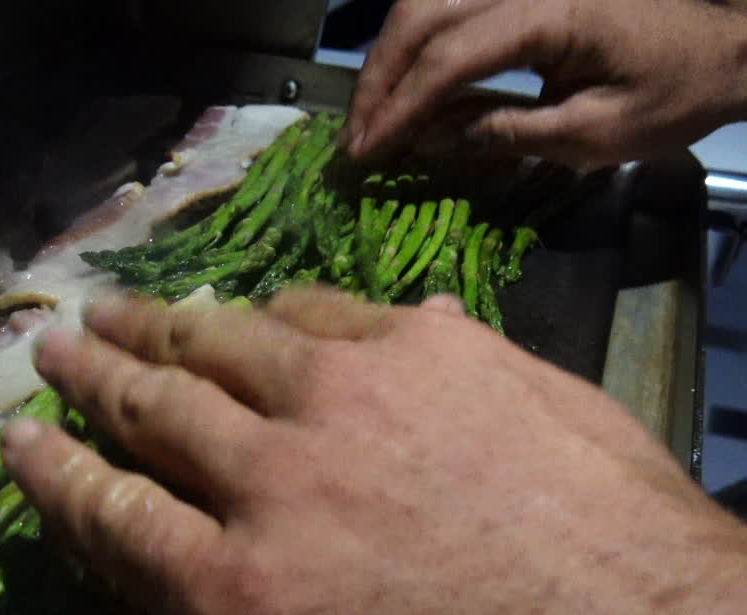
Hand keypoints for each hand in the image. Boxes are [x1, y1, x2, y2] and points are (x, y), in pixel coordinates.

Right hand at [2, 287, 746, 614]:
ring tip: (129, 309)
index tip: (15, 436)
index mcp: (235, 593)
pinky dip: (283, 313)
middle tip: (56, 342)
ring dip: (165, 324)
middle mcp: (272, 480)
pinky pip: (329, 312)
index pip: (105, 512)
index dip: (52, 470)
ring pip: (226, 340)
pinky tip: (263, 308)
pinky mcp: (432, 349)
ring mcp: (353, 400)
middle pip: (152, 406)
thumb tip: (182, 551)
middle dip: (92, 373)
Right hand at [339, 0, 746, 169]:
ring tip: (369, 113)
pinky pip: (448, 2)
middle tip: (353, 138)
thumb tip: (432, 140)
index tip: (365, 151)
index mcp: (550, 14)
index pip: (449, 57)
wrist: (721, 50)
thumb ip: (507, 132)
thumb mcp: (593, 135)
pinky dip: (413, 37)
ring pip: (424, 2)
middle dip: (378, 80)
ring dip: (388, 56)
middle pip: (421, 16)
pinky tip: (401, 77)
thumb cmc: (670, 95)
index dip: (399, 107)